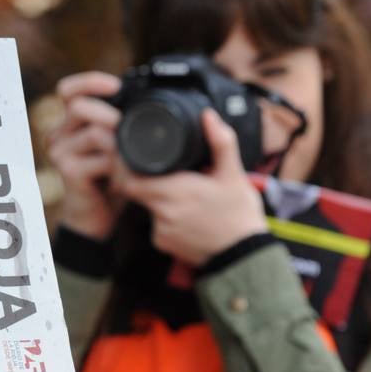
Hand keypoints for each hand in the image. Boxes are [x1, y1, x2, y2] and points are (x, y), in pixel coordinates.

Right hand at [45, 71, 130, 240]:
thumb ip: (120, 124)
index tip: (116, 85)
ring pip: (94, 131)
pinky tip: (127, 175)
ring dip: (121, 143)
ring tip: (133, 157)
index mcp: (68, 124)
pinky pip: (101, 157)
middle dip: (110, 113)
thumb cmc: (108, 180)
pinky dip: (121, 164)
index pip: (68, 90)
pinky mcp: (68, 172)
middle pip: (79, 105)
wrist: (96, 219)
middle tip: (130, 127)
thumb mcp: (115, 146)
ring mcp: (60, 153)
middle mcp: (58, 135)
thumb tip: (148, 99)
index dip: (90, 82)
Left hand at [122, 110, 268, 266]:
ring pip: (147, 206)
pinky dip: (165, 217)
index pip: (130, 179)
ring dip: (158, 198)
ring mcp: (160, 231)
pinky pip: (155, 224)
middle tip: (162, 171)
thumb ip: (221, 142)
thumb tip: (208, 115)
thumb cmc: (240, 214)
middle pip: (135, 190)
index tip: (132, 158)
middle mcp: (163, 213)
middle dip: (144, 179)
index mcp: (175, 191)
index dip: (125, 167)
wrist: (245, 256)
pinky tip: (185, 215)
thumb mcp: (234, 175)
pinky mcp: (163, 245)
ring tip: (183, 194)